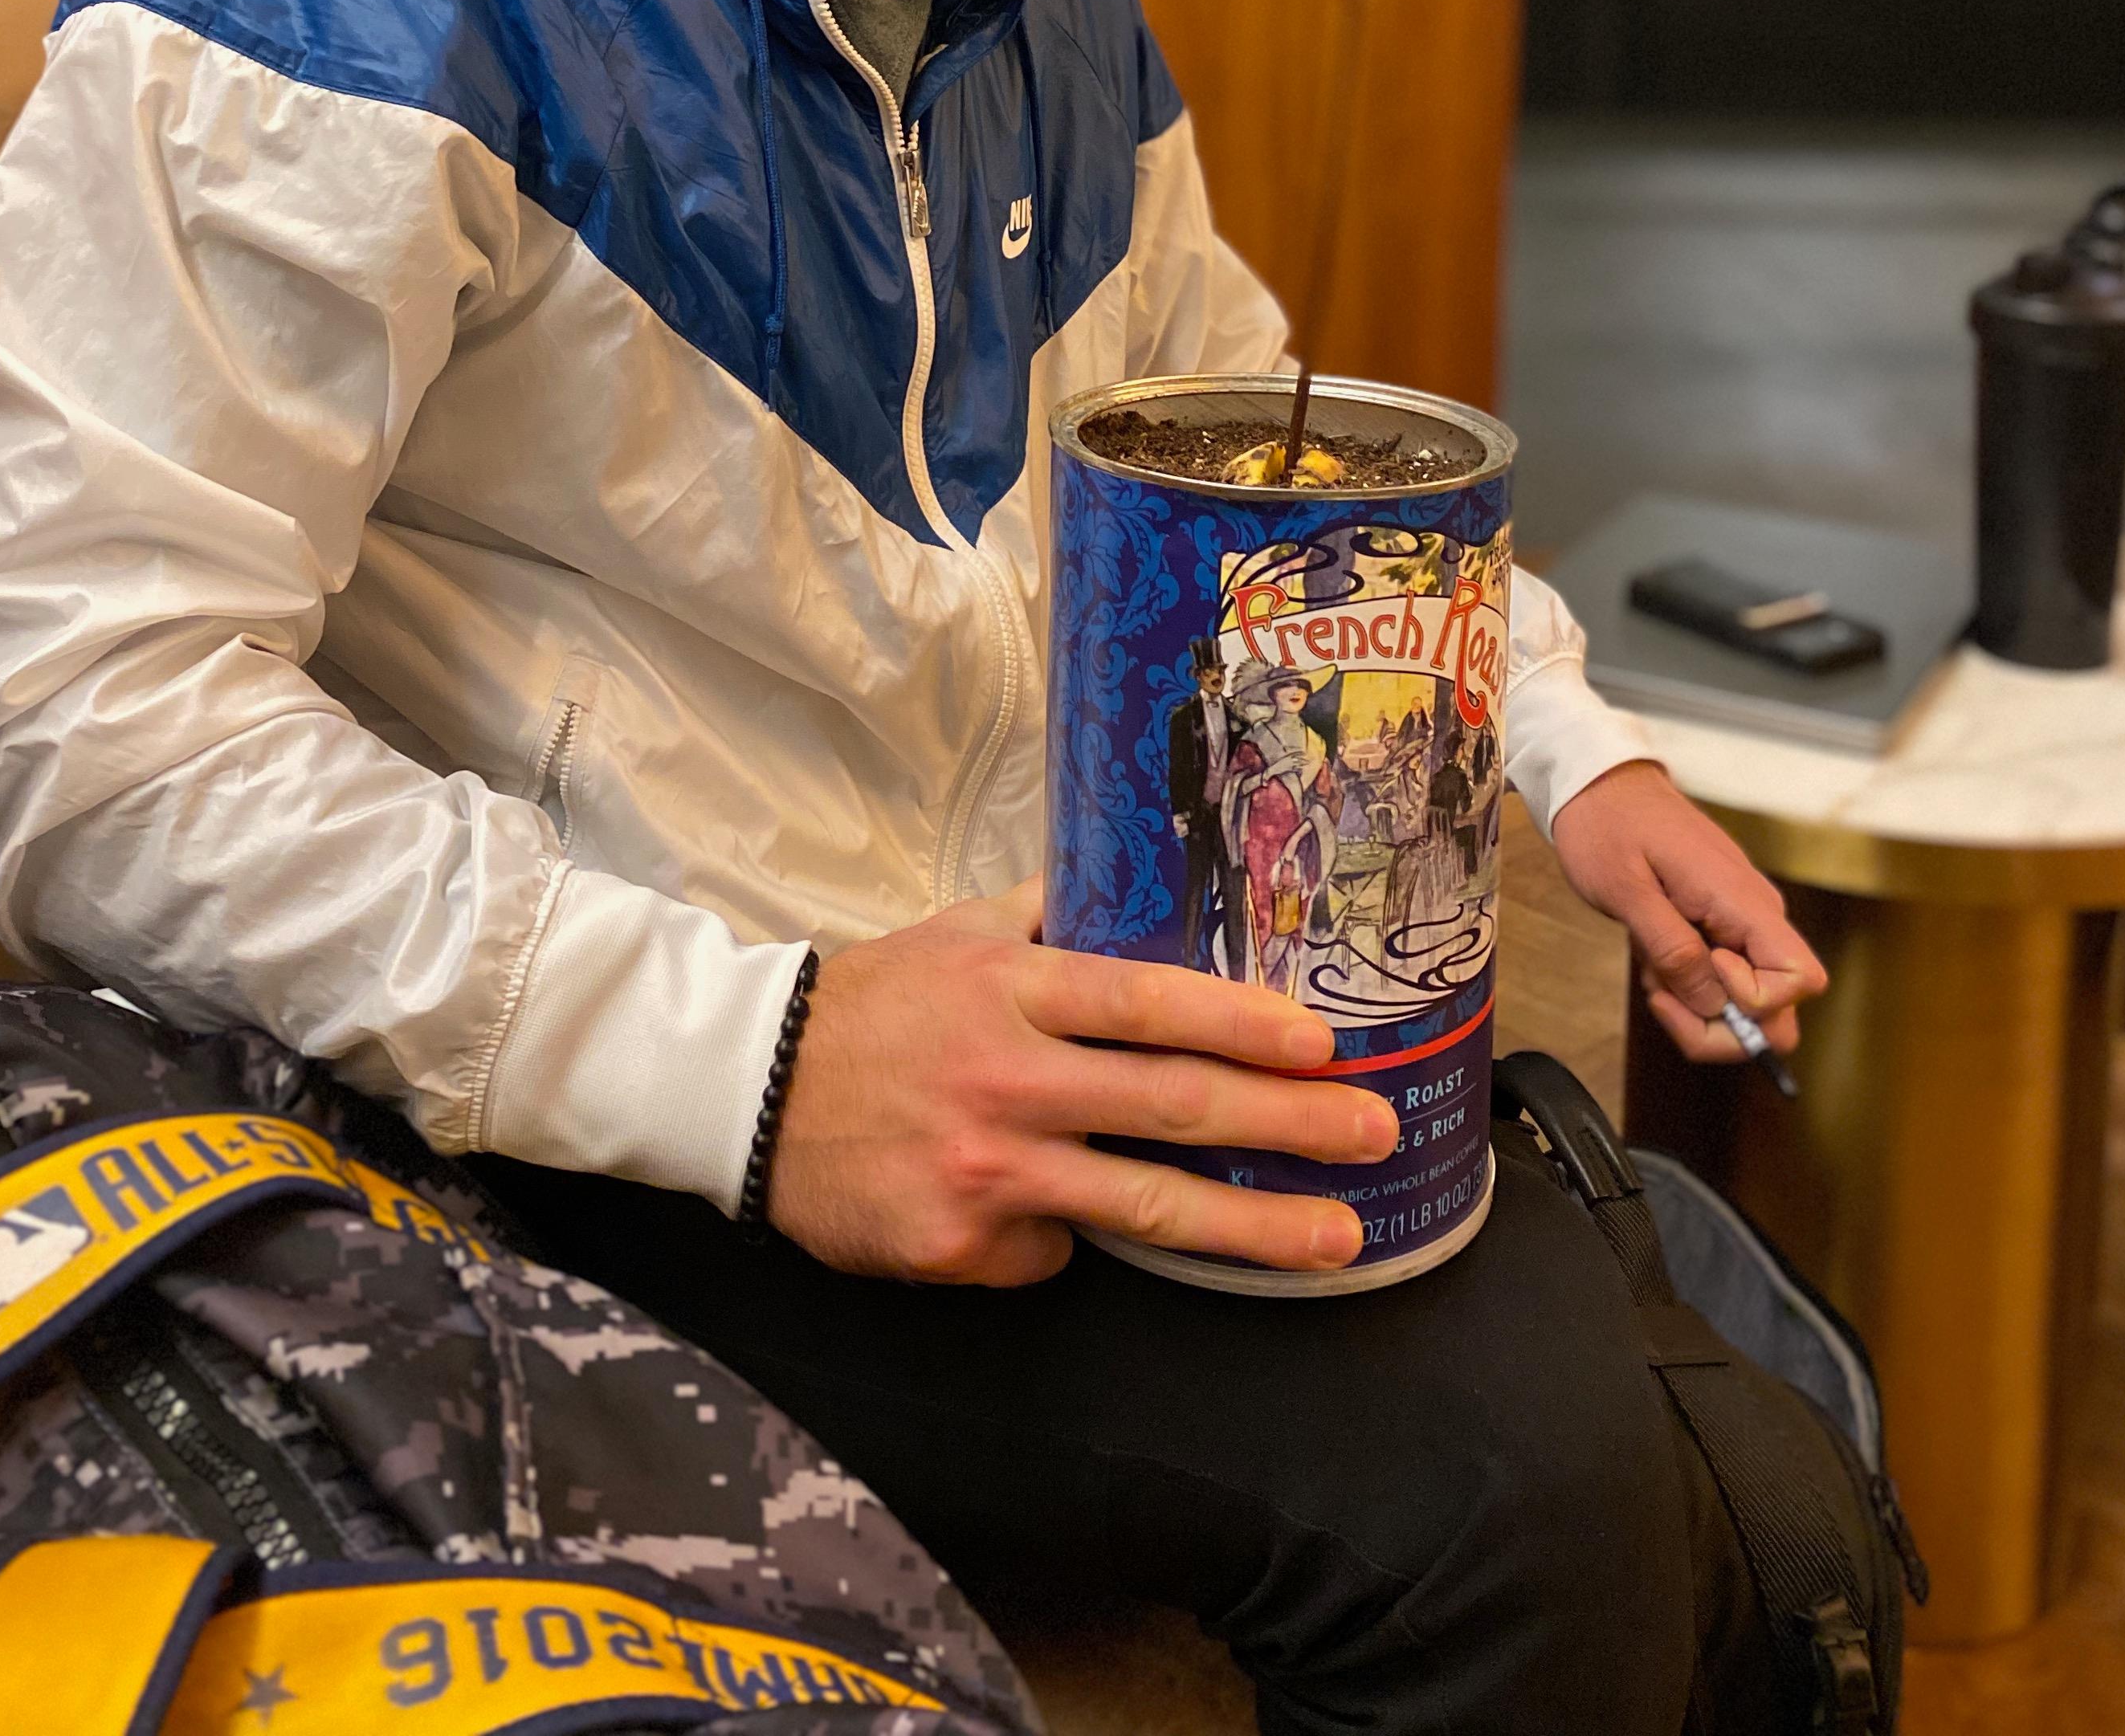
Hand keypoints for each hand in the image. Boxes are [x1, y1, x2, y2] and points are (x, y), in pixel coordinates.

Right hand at [768, 879, 1391, 1284]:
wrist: (748, 1090)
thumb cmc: (874, 1004)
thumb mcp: (960, 932)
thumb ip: (1053, 914)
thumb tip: (1143, 870)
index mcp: (1013, 990)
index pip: (1149, 1004)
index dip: (1243, 1024)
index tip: (1324, 1043)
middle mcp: (1009, 1079)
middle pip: (1174, 1109)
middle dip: (1292, 1123)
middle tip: (1376, 1133)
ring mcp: (987, 1171)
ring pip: (1145, 1207)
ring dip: (1256, 1226)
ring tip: (1339, 1235)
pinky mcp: (959, 1248)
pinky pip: (1052, 1253)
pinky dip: (1074, 1239)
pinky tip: (1065, 1223)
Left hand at [1549, 762, 1827, 1064]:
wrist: (1599, 785)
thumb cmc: (1608, 827)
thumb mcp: (1626, 890)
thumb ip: (1673, 949)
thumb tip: (1714, 1004)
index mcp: (1744, 902)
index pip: (1802, 980)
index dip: (1754, 1000)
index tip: (1701, 968)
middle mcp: (1757, 916)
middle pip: (1779, 1010)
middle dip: (1722, 1028)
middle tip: (1663, 993)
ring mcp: (1741, 923)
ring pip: (1746, 1004)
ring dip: (1697, 1005)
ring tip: (1650, 964)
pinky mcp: (1722, 926)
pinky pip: (1723, 979)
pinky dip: (1689, 984)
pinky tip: (1654, 956)